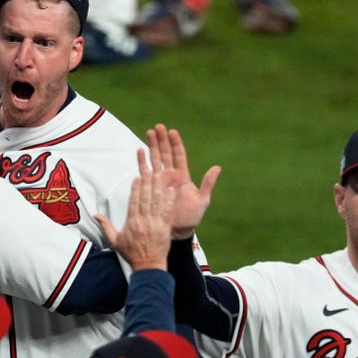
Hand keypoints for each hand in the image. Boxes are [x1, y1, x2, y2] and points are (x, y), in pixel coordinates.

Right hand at [94, 150, 175, 270]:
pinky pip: (168, 210)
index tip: (138, 177)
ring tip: (161, 174)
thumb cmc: (131, 254)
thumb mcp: (115, 241)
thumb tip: (95, 215)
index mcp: (132, 222)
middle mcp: (144, 221)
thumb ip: (106, 226)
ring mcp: (156, 223)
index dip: (136, 188)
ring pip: (157, 201)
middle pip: (146, 197)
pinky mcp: (165, 227)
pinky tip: (172, 189)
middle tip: (150, 169)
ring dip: (159, 186)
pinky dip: (170, 199)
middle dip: (148, 182)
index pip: (134, 201)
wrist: (148, 266)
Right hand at [146, 124, 220, 238]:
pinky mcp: (151, 188)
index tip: (172, 131)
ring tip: (149, 133)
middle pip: (165, 154)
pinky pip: (145, 172)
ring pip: (155, 160)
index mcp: (183, 176)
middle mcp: (171, 176)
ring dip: (151, 146)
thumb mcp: (203, 200)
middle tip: (158, 127)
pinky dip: (142, 161)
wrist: (178, 231)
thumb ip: (208, 183)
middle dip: (161, 140)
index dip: (175, 143)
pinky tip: (140, 150)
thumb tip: (217, 168)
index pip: (178, 155)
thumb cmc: (191, 217)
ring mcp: (160, 181)